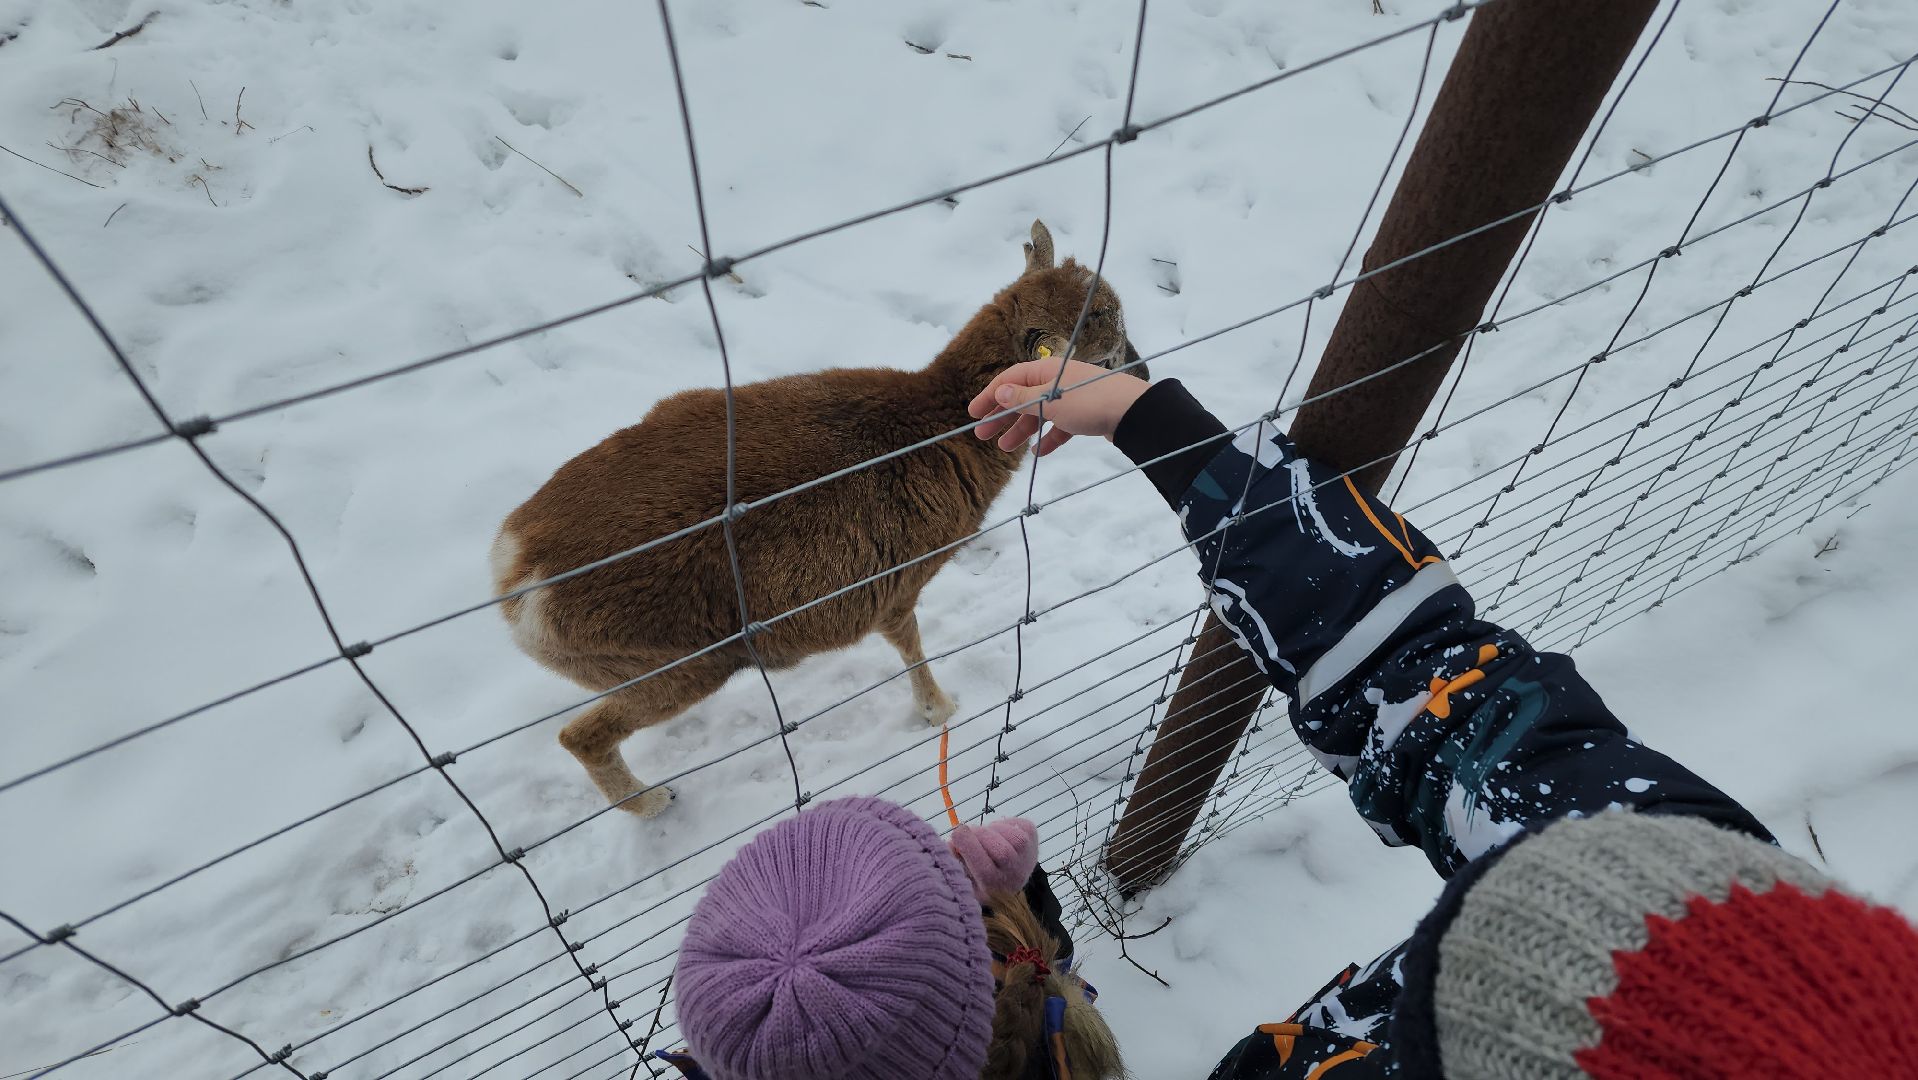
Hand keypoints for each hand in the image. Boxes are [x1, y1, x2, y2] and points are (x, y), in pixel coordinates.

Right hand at [966, 358, 1151, 455]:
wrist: (1133, 412)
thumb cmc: (1089, 401)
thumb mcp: (1050, 400)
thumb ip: (1022, 397)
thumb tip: (1000, 391)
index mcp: (1046, 371)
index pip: (1010, 379)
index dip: (990, 395)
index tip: (972, 412)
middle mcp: (1057, 382)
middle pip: (1022, 398)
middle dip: (1002, 416)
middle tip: (982, 434)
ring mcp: (1071, 399)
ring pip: (1040, 415)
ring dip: (1021, 430)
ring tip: (1004, 448)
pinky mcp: (1085, 415)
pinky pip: (1060, 427)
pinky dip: (1048, 439)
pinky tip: (1038, 452)